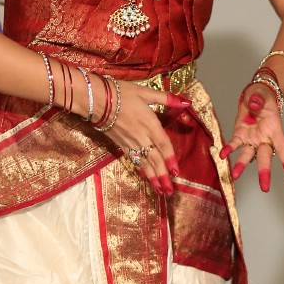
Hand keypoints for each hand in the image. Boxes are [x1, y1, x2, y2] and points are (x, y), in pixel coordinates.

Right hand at [101, 79, 190, 196]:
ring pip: (143, 163)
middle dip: (162, 175)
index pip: (163, 144)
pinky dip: (141, 170)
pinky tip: (146, 178)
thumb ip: (167, 98)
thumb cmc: (121, 93)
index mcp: (149, 123)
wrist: (96, 99)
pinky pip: (133, 160)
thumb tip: (187, 101)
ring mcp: (130, 142)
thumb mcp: (145, 91)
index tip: (176, 172)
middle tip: (169, 191)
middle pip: (154, 159)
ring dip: (153, 178)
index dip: (170, 159)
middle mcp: (140, 136)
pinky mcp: (121, 145)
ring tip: (160, 190)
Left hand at [219, 83, 283, 191]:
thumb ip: (259, 99)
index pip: (283, 147)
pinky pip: (234, 144)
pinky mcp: (240, 136)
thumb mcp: (263, 95)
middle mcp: (264, 139)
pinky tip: (222, 154)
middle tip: (265, 187)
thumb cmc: (263, 98)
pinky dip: (228, 149)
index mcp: (275, 130)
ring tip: (235, 175)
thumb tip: (254, 104)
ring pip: (248, 155)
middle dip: (265, 172)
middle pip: (265, 157)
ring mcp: (252, 139)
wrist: (255, 96)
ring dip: (241, 165)